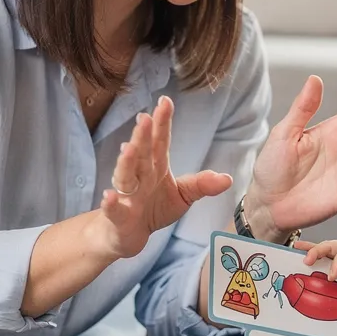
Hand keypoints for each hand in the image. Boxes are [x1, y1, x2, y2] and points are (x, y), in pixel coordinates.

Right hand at [86, 95, 231, 261]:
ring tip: (127, 148)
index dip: (162, 122)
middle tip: (146, 118)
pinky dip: (111, 203)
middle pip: (141, 153)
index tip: (166, 101)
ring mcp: (127, 195)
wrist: (127, 234)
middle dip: (143, 136)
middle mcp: (139, 176)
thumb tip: (228, 178)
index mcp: (155, 167)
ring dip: (126, 162)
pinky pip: (113, 209)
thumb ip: (201, 185)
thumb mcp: (182, 196)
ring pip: (125, 176)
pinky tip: (109, 196)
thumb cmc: (153, 209)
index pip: (160, 142)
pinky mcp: (117, 217)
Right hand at [295, 237, 336, 311]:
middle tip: (306, 260)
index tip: (332, 277)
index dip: (336, 263)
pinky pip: (326, 259)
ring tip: (295, 249)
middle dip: (317, 251)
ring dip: (311, 250)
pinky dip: (314, 257)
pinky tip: (302, 255)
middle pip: (331, 246)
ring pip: (325, 250)